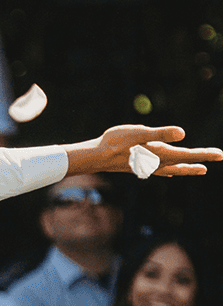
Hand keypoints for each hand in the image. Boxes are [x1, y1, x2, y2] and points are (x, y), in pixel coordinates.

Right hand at [67, 124, 222, 179]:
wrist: (95, 157)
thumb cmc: (114, 142)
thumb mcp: (138, 133)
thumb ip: (160, 133)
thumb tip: (182, 134)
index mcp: (159, 154)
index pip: (187, 154)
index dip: (204, 154)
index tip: (220, 154)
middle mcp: (157, 163)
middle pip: (184, 162)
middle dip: (201, 160)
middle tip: (219, 156)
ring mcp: (149, 166)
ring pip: (175, 168)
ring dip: (189, 168)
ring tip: (201, 169)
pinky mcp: (141, 165)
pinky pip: (163, 170)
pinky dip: (173, 170)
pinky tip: (172, 173)